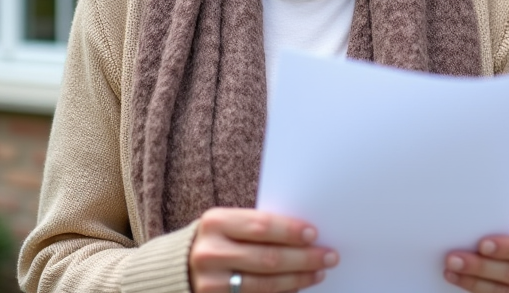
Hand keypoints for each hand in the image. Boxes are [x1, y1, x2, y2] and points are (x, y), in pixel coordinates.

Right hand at [188, 207, 337, 292]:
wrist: (180, 266)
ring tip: (318, 272)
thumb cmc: (217, 239)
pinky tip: (296, 287)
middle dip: (303, 258)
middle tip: (329, 256)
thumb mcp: (228, 225)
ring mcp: (211, 283)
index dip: (291, 231)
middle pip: (268, 258)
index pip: (261, 226)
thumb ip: (257, 227)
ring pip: (265, 284)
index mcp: (215, 222)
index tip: (314, 234)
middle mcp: (210, 253)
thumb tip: (305, 235)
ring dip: (298, 279)